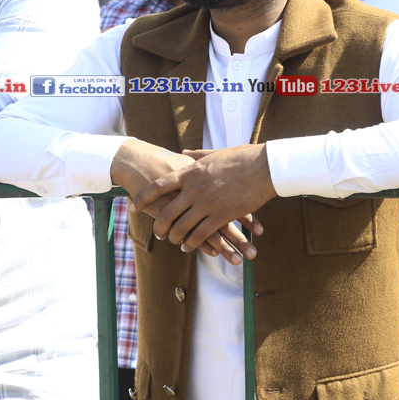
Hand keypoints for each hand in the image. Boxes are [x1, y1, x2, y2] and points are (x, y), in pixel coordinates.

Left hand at [135, 144, 275, 255]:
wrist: (264, 167)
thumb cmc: (241, 157)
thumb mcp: (214, 153)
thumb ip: (196, 156)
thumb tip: (183, 153)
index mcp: (190, 172)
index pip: (158, 186)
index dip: (144, 197)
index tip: (134, 205)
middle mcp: (194, 189)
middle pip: (167, 212)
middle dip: (160, 225)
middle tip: (158, 232)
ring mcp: (206, 203)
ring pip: (182, 227)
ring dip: (175, 238)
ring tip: (174, 241)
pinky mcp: (221, 216)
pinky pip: (200, 235)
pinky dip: (192, 243)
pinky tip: (189, 246)